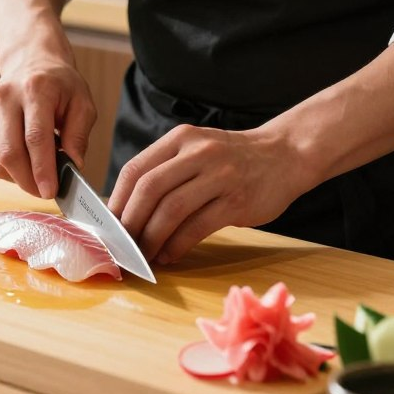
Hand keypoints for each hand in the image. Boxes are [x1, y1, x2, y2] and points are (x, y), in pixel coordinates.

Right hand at [0, 54, 96, 199]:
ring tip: (37, 175)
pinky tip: (24, 159)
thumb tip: (73, 166)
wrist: (31, 61)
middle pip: (9, 153)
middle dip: (28, 182)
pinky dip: (8, 168)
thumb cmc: (60, 85)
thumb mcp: (82, 103)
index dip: (42, 169)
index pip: (35, 137)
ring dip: (18, 178)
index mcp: (35, 89)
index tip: (51, 192)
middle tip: (45, 192)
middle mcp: (5, 97)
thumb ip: (79, 135)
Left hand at [107, 123, 310, 263]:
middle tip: (121, 244)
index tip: (107, 223)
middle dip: (130, 221)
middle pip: (149, 189)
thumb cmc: (232, 158)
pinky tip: (168, 255)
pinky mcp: (237, 201)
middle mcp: (198, 153)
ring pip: (171, 209)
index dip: (117, 199)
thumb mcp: (196, 149)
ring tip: (143, 255)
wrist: (285, 155)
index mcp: (180, 138)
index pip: (136, 169)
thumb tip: (127, 208)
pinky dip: (177, 245)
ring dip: (151, 237)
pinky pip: (197, 227)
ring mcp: (219, 176)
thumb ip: (166, 170)